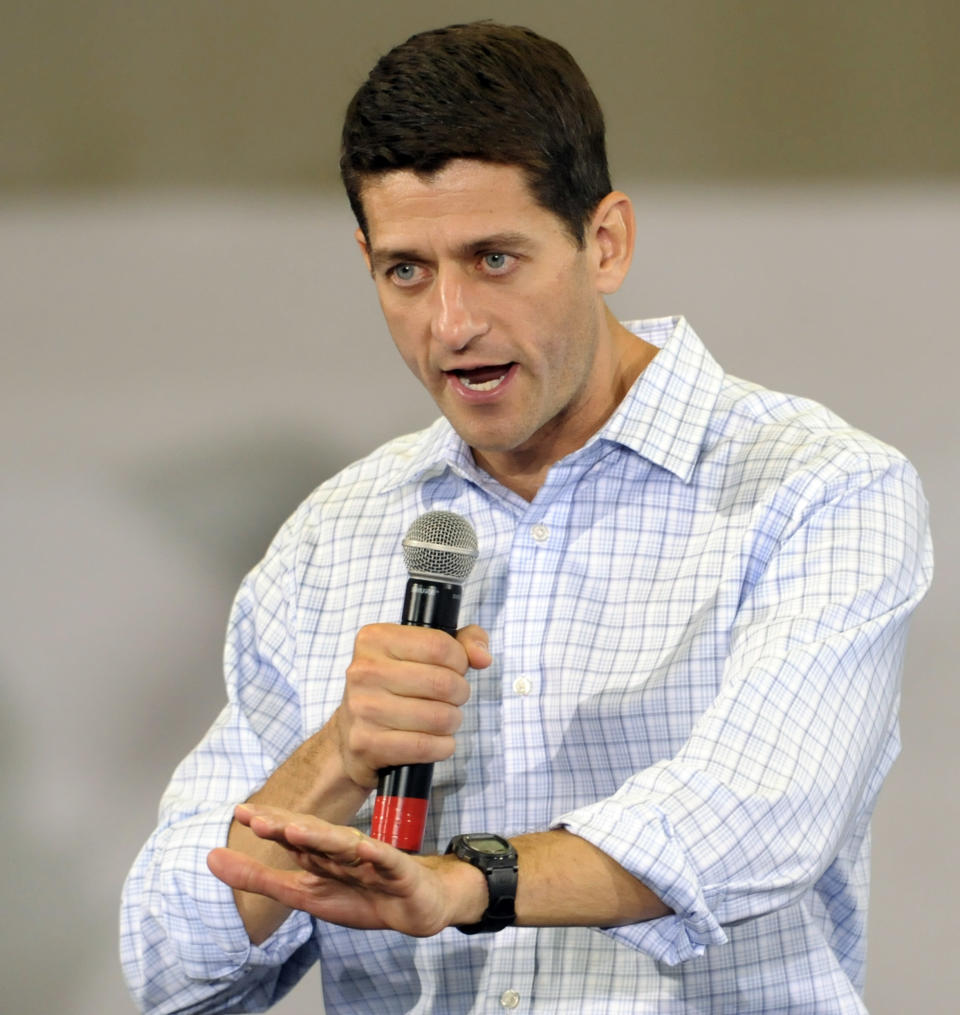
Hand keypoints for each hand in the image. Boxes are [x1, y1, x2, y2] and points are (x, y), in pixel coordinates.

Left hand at [207, 804, 483, 936]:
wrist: (419, 905)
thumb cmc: (362, 896)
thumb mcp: (304, 893)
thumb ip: (259, 878)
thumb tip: (209, 857)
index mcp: (321, 852)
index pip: (292, 833)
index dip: (268, 822)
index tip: (240, 811)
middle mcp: (344, 848)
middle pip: (313, 835)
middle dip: (287, 826)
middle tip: (258, 818)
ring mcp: (372, 857)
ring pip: (345, 845)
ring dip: (321, 836)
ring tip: (296, 830)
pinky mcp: (400, 870)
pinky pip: (387, 860)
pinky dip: (377, 854)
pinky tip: (365, 848)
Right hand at [334, 623, 490, 788]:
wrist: (350, 734)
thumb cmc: (394, 687)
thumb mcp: (422, 652)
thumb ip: (462, 642)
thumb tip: (482, 657)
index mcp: (375, 639)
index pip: (439, 645)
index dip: (460, 661)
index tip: (456, 670)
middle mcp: (363, 670)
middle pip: (443, 682)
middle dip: (460, 694)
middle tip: (452, 699)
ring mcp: (362, 708)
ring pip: (439, 717)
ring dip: (452, 722)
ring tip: (442, 719)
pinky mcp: (366, 743)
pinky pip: (426, 746)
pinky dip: (442, 747)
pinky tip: (436, 741)